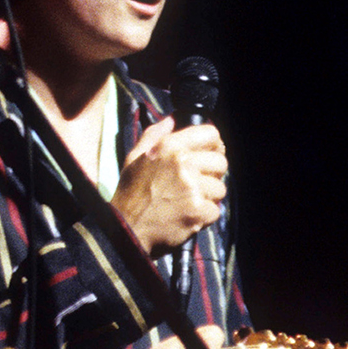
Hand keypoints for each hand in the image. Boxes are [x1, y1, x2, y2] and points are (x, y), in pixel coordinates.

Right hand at [111, 119, 228, 256]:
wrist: (126, 228)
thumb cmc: (131, 193)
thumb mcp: (135, 157)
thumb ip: (154, 135)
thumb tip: (171, 120)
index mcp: (169, 147)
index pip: (210, 134)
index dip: (213, 145)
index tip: (210, 154)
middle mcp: (183, 164)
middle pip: (220, 163)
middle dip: (213, 174)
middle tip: (198, 183)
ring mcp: (192, 188)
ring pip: (220, 189)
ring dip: (209, 197)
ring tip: (189, 201)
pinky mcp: (198, 211)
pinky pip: (215, 210)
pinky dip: (204, 216)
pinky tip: (188, 215)